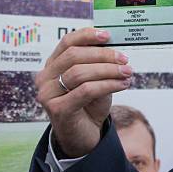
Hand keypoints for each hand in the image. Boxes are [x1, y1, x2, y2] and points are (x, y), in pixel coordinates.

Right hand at [35, 28, 131, 156]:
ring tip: (127, 72)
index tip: (107, 35)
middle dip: (103, 55)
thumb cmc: (89, 104)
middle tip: (124, 59)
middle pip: (74, 55)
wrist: (84, 135)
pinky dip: (107, 85)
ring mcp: (48, 94)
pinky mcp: (57, 109)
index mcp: (53, 65)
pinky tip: (122, 84)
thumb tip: (115, 49)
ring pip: (80, 73)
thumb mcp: (95, 79)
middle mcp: (45, 77)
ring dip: (108, 70)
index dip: (87, 35)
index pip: (67, 42)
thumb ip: (98, 64)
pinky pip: (86, 90)